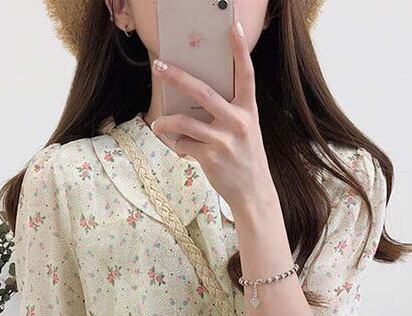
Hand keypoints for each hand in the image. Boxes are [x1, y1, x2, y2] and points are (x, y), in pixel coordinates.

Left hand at [150, 18, 274, 213]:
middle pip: (202, 91)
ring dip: (166, 122)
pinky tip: (182, 149)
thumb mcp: (246, 130)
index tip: (233, 27)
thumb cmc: (246, 157)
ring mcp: (224, 140)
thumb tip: (193, 99)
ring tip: (158, 123)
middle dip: (176, 76)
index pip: (246, 74)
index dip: (240, 50)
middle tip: (158, 66)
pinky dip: (179, 146)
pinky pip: (184, 144)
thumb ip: (228, 112)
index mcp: (249, 110)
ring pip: (185, 122)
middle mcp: (238, 122)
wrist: (254, 193)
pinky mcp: (211, 158)